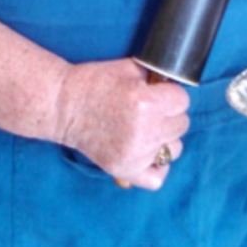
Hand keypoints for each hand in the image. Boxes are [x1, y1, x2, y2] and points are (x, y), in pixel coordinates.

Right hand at [54, 58, 189, 189]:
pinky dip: (158, 167)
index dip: (171, 94)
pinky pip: (157, 178)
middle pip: (181, 124)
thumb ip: (156, 77)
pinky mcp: (124, 169)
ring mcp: (136, 154)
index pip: (182, 101)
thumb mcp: (129, 68)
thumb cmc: (95, 82)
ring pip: (175, 149)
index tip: (161, 93)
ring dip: (166, 137)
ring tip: (148, 128)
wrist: (64, 106)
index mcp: (147, 103)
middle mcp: (145, 131)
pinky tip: (149, 152)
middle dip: (169, 113)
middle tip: (152, 109)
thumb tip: (174, 85)